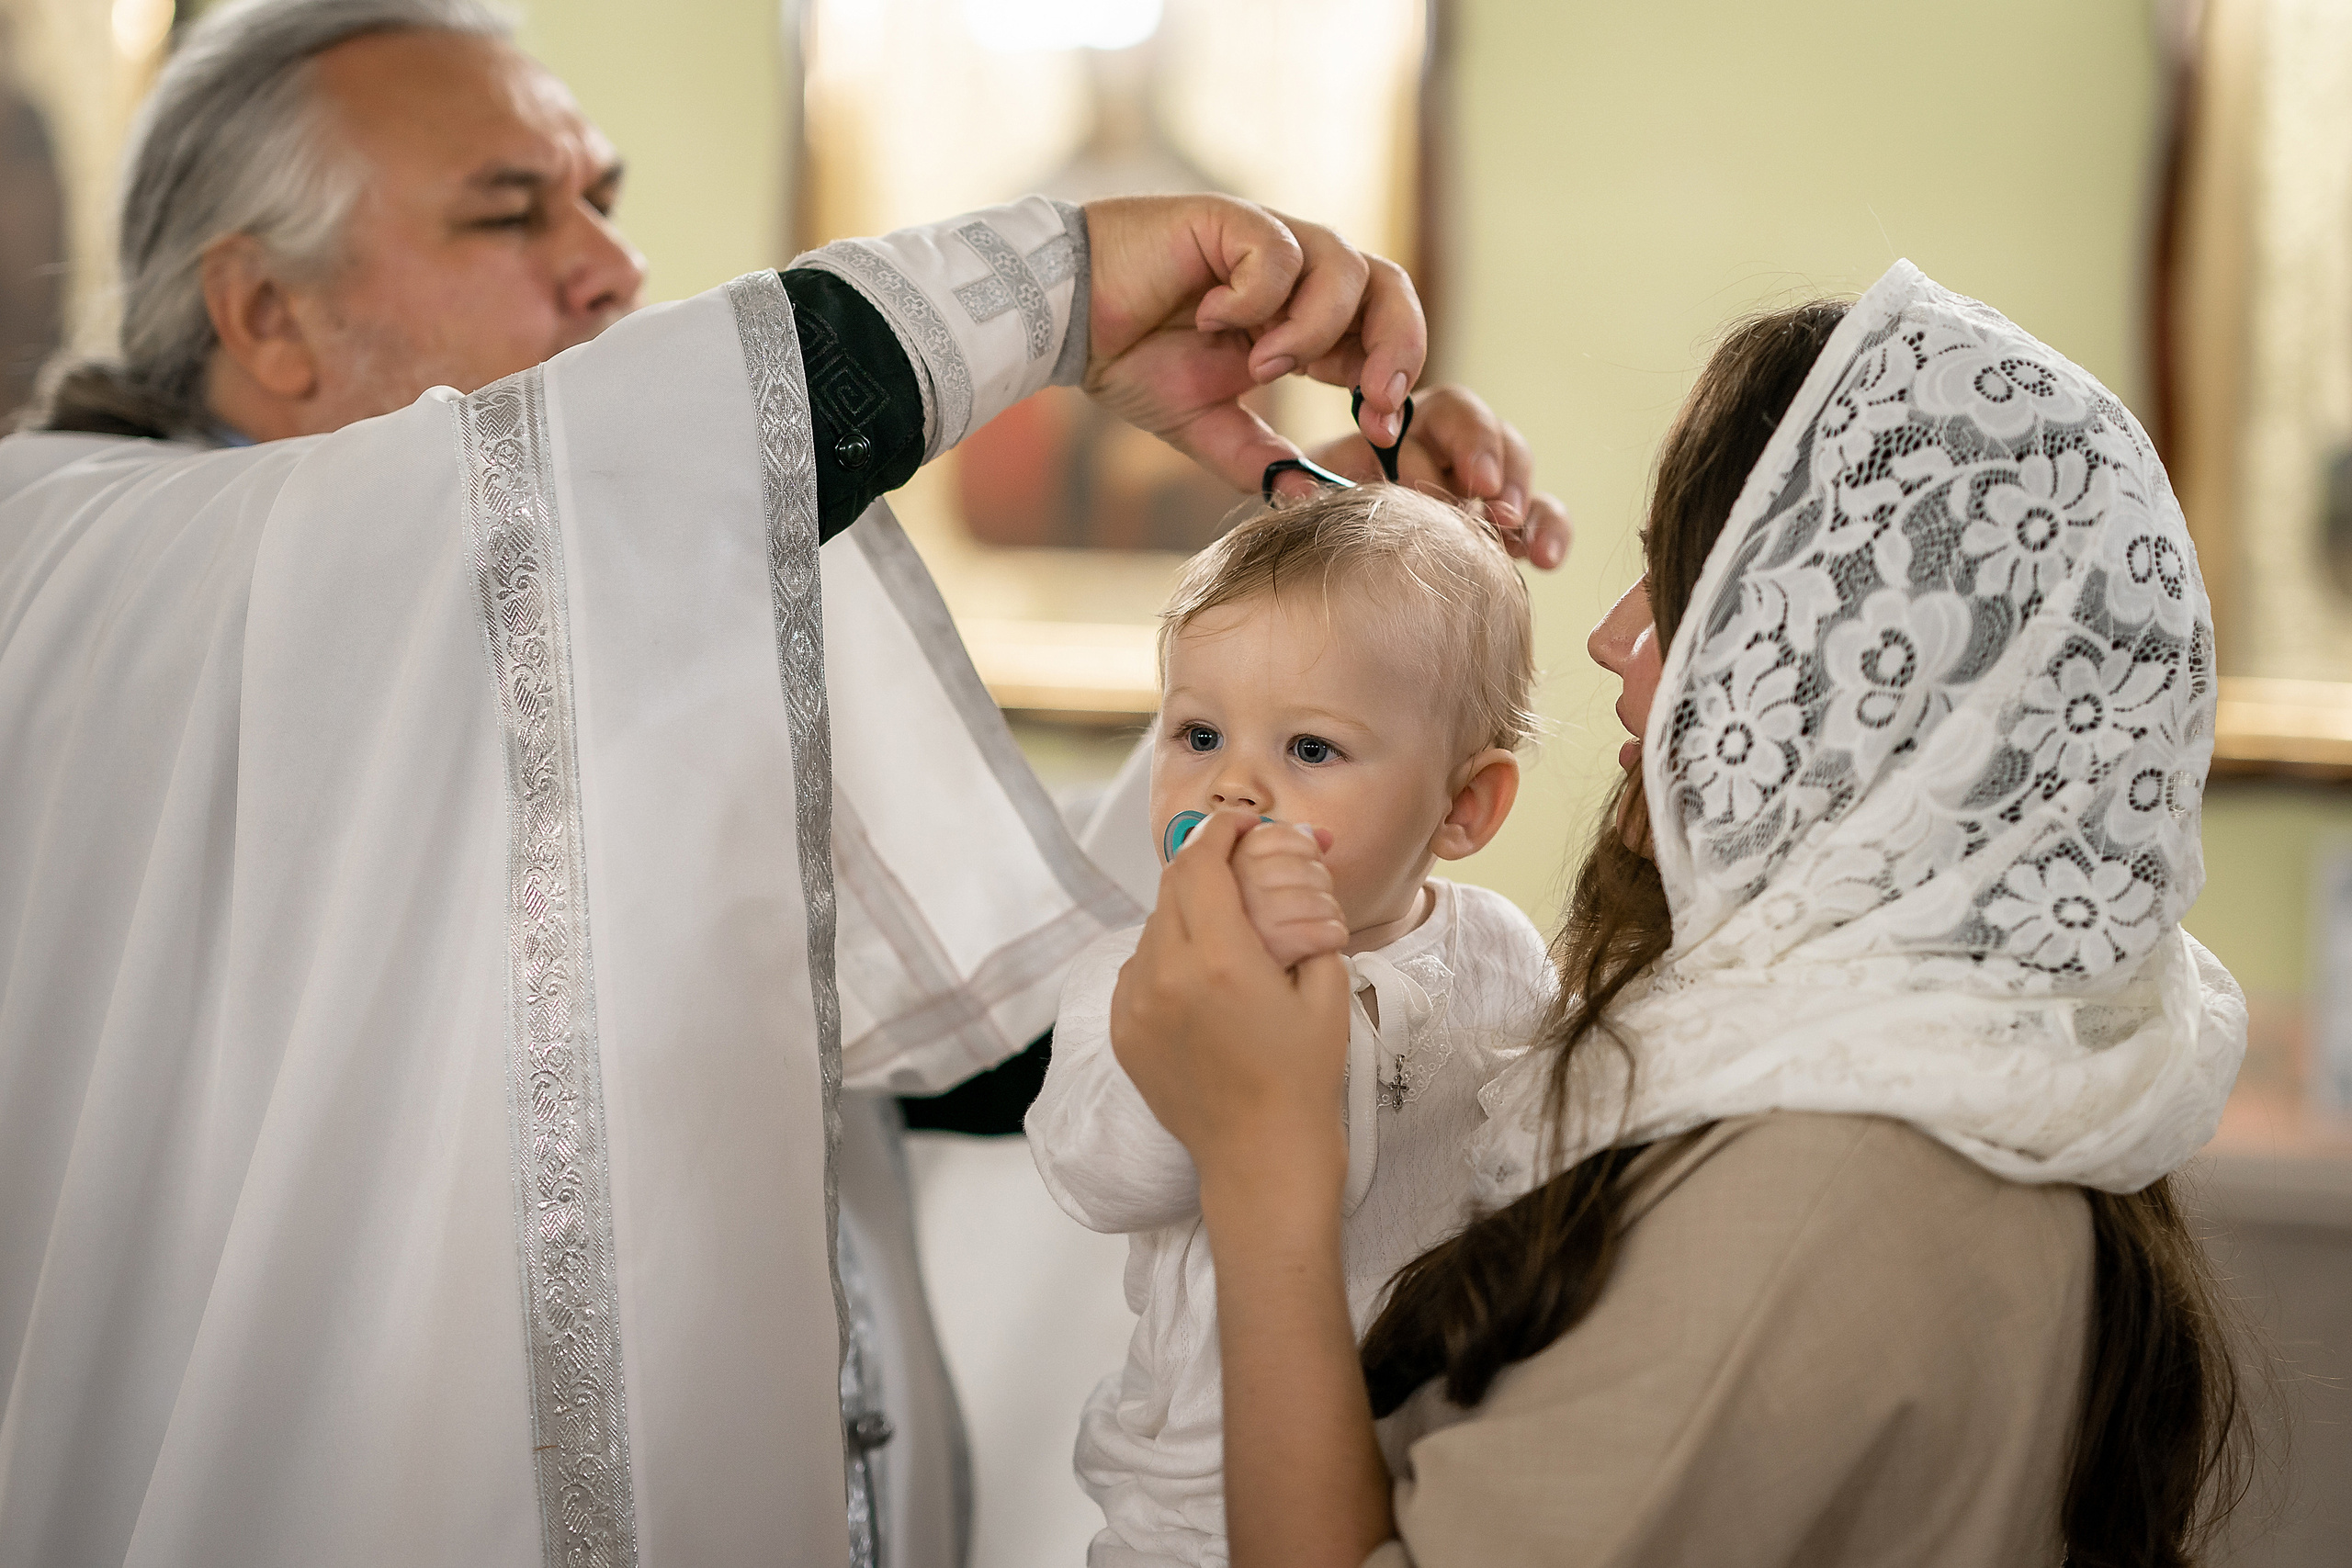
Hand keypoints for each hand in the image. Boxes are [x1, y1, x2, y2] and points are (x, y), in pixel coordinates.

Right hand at [1082, 195, 1421, 495]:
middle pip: (1390, 288)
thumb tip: (1311, 500)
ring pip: (1346, 267)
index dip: (1394, 383)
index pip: (1381, 338)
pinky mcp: (1231, 220)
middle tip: (1373, 399)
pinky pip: (1280, 252)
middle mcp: (1295, 279)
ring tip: (1261, 366)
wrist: (1065, 325)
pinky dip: (1255, 297)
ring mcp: (1267, 244)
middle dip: (1397, 345)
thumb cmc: (1129, 361)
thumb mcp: (1205, 425)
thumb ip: (1259, 459)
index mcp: (1300, 324)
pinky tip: (1209, 317)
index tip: (1381, 433)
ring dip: (1314, 329)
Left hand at [1111, 809, 1352, 1183]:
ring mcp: (1135, 1006)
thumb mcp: (1327, 989)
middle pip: (1171, 887)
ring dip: (1185, 910)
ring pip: (1152, 928)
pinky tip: (1198, 972)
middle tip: (1236, 860)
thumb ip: (1304, 923)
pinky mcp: (1122, 1032)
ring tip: (1223, 925)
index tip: (1240, 824)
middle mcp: (1165, 976)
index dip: (1220, 831)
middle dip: (1204, 862)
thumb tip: (1293, 877)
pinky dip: (1165, 955)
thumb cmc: (1303, 1079)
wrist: (1260, 1157)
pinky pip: (1138, 970)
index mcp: (1219, 959)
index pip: (1201, 864)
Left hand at [1302, 384, 1573, 568]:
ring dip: (1517, 491)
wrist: (1336, 579)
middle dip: (1483, 453)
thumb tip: (1288, 482)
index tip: (1414, 475)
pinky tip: (1545, 559)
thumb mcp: (1295, 495)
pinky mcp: (1509, 524)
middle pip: (1480, 426)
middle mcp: (1446, 447)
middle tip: (1480, 490)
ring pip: (1516, 464)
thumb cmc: (1317, 521)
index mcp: (1399, 425)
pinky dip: (1549, 530)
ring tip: (1507, 527)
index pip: (1427, 410)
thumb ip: (1290, 482)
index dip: (1429, 435)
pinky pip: (1543, 515)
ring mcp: (1482, 485)